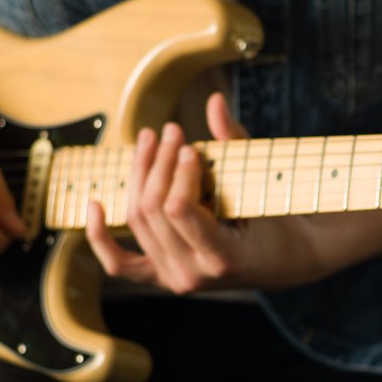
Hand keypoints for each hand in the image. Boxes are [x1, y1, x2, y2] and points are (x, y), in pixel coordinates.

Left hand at [85, 93, 381, 293]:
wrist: (288, 260)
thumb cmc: (280, 218)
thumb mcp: (262, 184)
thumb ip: (234, 144)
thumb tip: (214, 102)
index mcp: (222, 258)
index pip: (179, 209)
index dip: (179, 172)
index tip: (190, 146)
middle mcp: (191, 276)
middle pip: (153, 212)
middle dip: (158, 165)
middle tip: (169, 132)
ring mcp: (173, 279)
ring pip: (137, 222)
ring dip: (138, 177)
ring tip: (148, 143)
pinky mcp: (161, 276)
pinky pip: (119, 262)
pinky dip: (99, 236)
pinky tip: (94, 204)